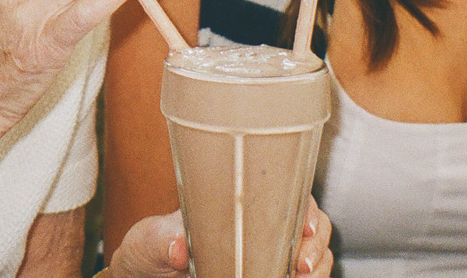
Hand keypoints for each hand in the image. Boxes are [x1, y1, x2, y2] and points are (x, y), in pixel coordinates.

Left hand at [110, 200, 332, 277]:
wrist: (148, 275)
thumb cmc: (152, 250)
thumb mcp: (151, 240)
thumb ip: (163, 240)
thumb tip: (178, 246)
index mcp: (240, 206)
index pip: (289, 196)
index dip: (307, 209)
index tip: (305, 226)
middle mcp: (261, 230)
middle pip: (312, 228)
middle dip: (317, 244)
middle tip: (302, 262)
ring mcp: (267, 257)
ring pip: (314, 257)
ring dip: (317, 266)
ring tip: (301, 276)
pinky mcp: (266, 273)